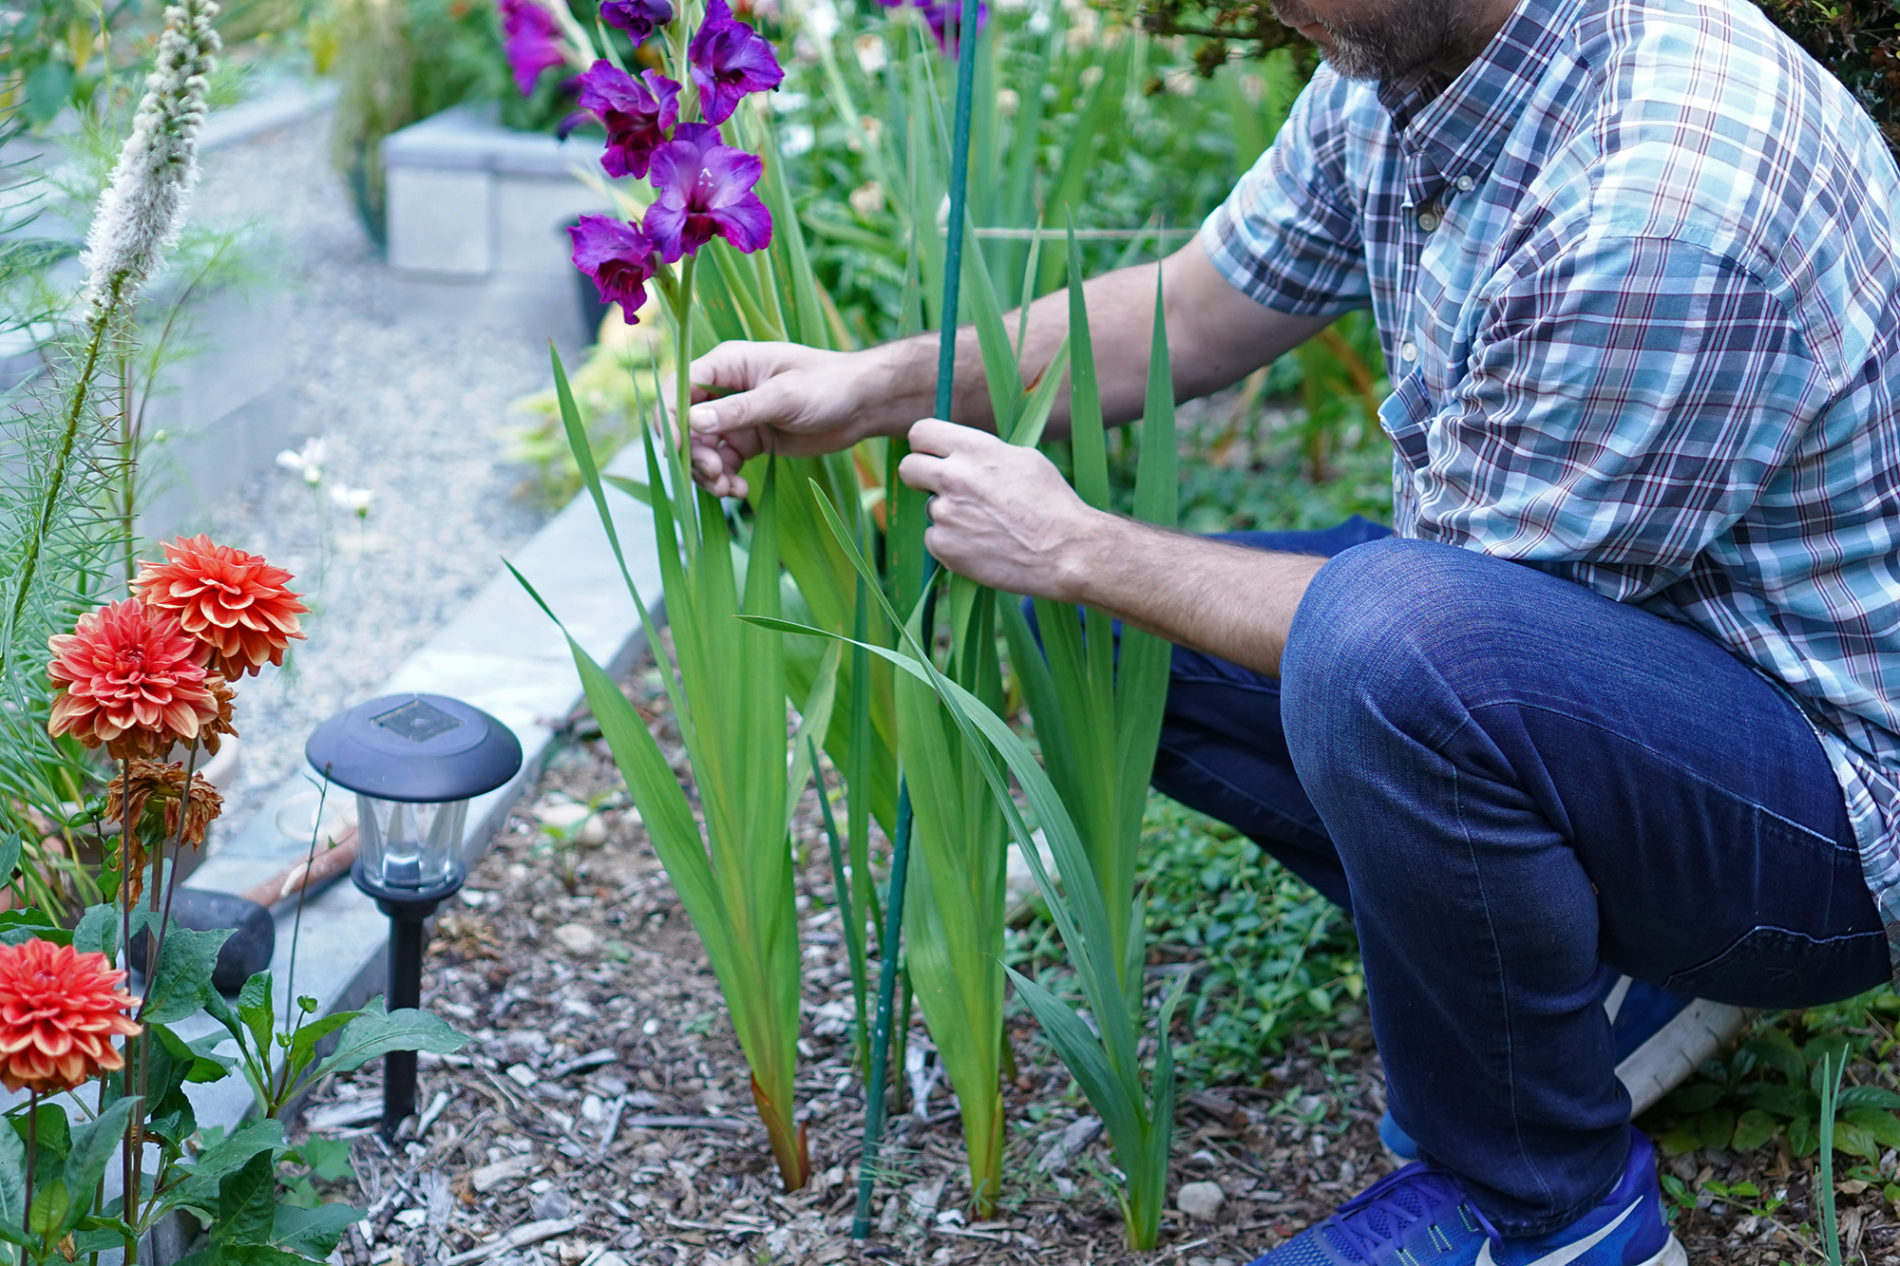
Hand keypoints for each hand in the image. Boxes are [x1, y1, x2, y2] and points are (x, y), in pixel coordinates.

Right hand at [682, 341, 901, 497]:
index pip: (678, 388)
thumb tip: (693, 421)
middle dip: (693, 454)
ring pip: (701, 449)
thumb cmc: (827, 386)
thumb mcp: (783, 397)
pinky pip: (723, 463)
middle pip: (685, 425)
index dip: (669, 419)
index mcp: (727, 365)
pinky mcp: (748, 441)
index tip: (677, 450)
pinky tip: (738, 491)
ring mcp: (734, 417)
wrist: (862, 405)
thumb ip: (739, 411)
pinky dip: (725, 480)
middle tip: (715, 474)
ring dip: (707, 473)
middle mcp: (724, 390)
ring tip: (728, 489)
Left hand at [896, 418, 1104, 600]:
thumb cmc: (1052, 504)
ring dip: (949, 515)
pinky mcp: (944, 546)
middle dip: (921, 476)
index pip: (921, 432)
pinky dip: (953, 543)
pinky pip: (935, 539)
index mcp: (974, 450)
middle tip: (944, 489)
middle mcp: (953, 478)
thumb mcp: (1024, 459)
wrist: (1065, 552)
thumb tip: (963, 453)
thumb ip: (985, 453)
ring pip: (930, 508)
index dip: (925, 445)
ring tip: (986, 526)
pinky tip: (983, 546)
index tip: (932, 455)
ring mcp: (945, 514)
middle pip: (908, 467)